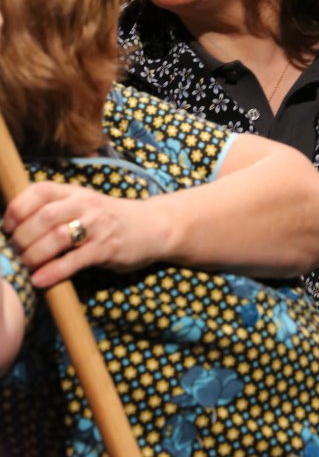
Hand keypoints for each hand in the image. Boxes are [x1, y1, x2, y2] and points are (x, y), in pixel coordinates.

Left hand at [3, 181, 169, 286]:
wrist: (152, 226)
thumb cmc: (109, 218)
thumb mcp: (84, 205)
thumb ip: (56, 209)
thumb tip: (16, 225)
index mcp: (75, 192)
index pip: (41, 190)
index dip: (18, 207)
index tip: (8, 226)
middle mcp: (86, 205)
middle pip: (45, 216)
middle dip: (23, 236)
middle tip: (15, 251)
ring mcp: (97, 226)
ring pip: (57, 237)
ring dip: (35, 254)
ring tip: (27, 266)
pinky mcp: (107, 249)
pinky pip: (74, 260)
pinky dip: (53, 272)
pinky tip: (40, 280)